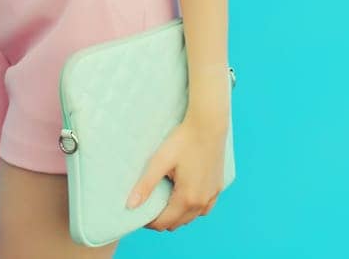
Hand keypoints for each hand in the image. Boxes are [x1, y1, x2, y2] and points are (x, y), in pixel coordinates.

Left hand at [125, 112, 226, 231]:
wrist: (208, 124)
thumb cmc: (183, 140)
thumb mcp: (160, 161)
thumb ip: (145, 185)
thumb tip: (130, 206)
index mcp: (187, 199)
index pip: (163, 223)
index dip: (148, 222)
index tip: (138, 212)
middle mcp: (202, 202)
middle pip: (177, 224)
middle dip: (161, 219)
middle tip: (148, 206)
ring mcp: (212, 196)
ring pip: (191, 218)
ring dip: (176, 215)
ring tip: (164, 200)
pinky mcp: (218, 188)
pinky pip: (204, 209)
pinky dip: (192, 209)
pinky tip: (184, 196)